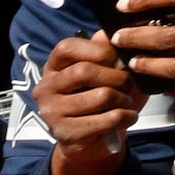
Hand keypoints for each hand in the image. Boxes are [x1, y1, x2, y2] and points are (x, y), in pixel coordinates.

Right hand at [32, 32, 142, 174]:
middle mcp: (46, 87)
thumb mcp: (104, 71)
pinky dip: (125, 117)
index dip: (98, 51)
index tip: (117, 60)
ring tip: (126, 102)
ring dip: (123, 99)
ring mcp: (52, 112)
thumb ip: (105, 51)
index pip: (67, 48)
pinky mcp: (65, 133)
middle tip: (128, 83)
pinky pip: (106, 119)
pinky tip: (127, 117)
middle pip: (83, 71)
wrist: (92, 140)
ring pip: (100, 96)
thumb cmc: (99, 98)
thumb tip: (111, 34)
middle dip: (117, 76)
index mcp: (53, 67)